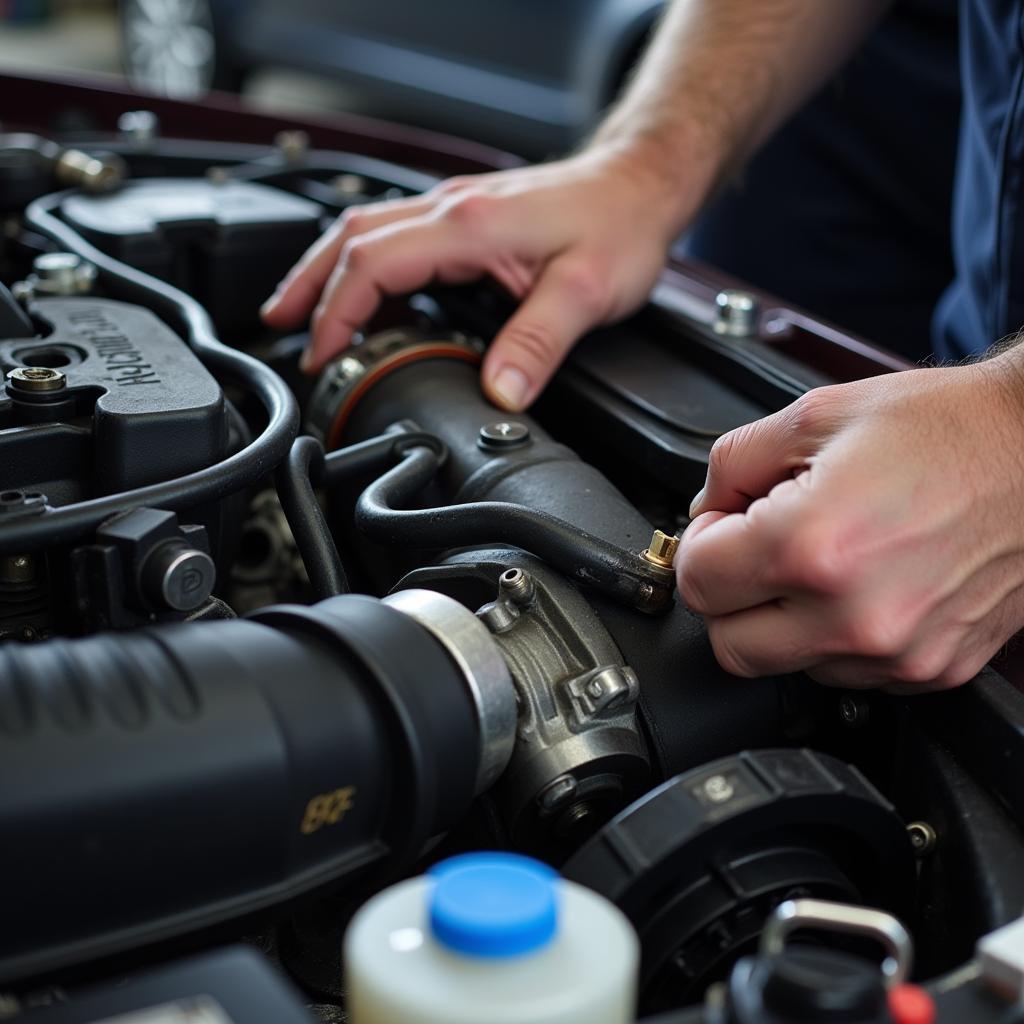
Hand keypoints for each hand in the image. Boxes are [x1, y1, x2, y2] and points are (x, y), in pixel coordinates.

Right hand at [259, 148, 690, 410]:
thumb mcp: (585, 291)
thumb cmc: (620, 225)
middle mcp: (452, 209)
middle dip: (308, 286)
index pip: (372, 265)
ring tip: (299, 311)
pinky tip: (362, 291)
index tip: (321, 354)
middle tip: (280, 328)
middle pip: (350, 239)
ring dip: (326, 269)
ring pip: (366, 230)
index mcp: (468, 226)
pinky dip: (362, 264)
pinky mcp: (468, 217)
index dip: (337, 312)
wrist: (642, 182)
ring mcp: (456, 208)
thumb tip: (497, 394)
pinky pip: (395, 235)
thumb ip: (537, 345)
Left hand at [676, 355, 1023, 691]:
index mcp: (810, 546)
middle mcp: (852, 615)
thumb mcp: (817, 415)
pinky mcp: (932, 670)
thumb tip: (702, 512)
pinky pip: (848, 674)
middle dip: (730, 595)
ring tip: (822, 560)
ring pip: (786, 666)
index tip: (724, 526)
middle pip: (729, 644)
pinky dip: (834, 638)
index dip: (701, 545)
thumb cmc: (947, 428)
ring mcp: (896, 652)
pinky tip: (861, 584)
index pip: (697, 583)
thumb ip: (731, 464)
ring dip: (782, 621)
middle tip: (757, 550)